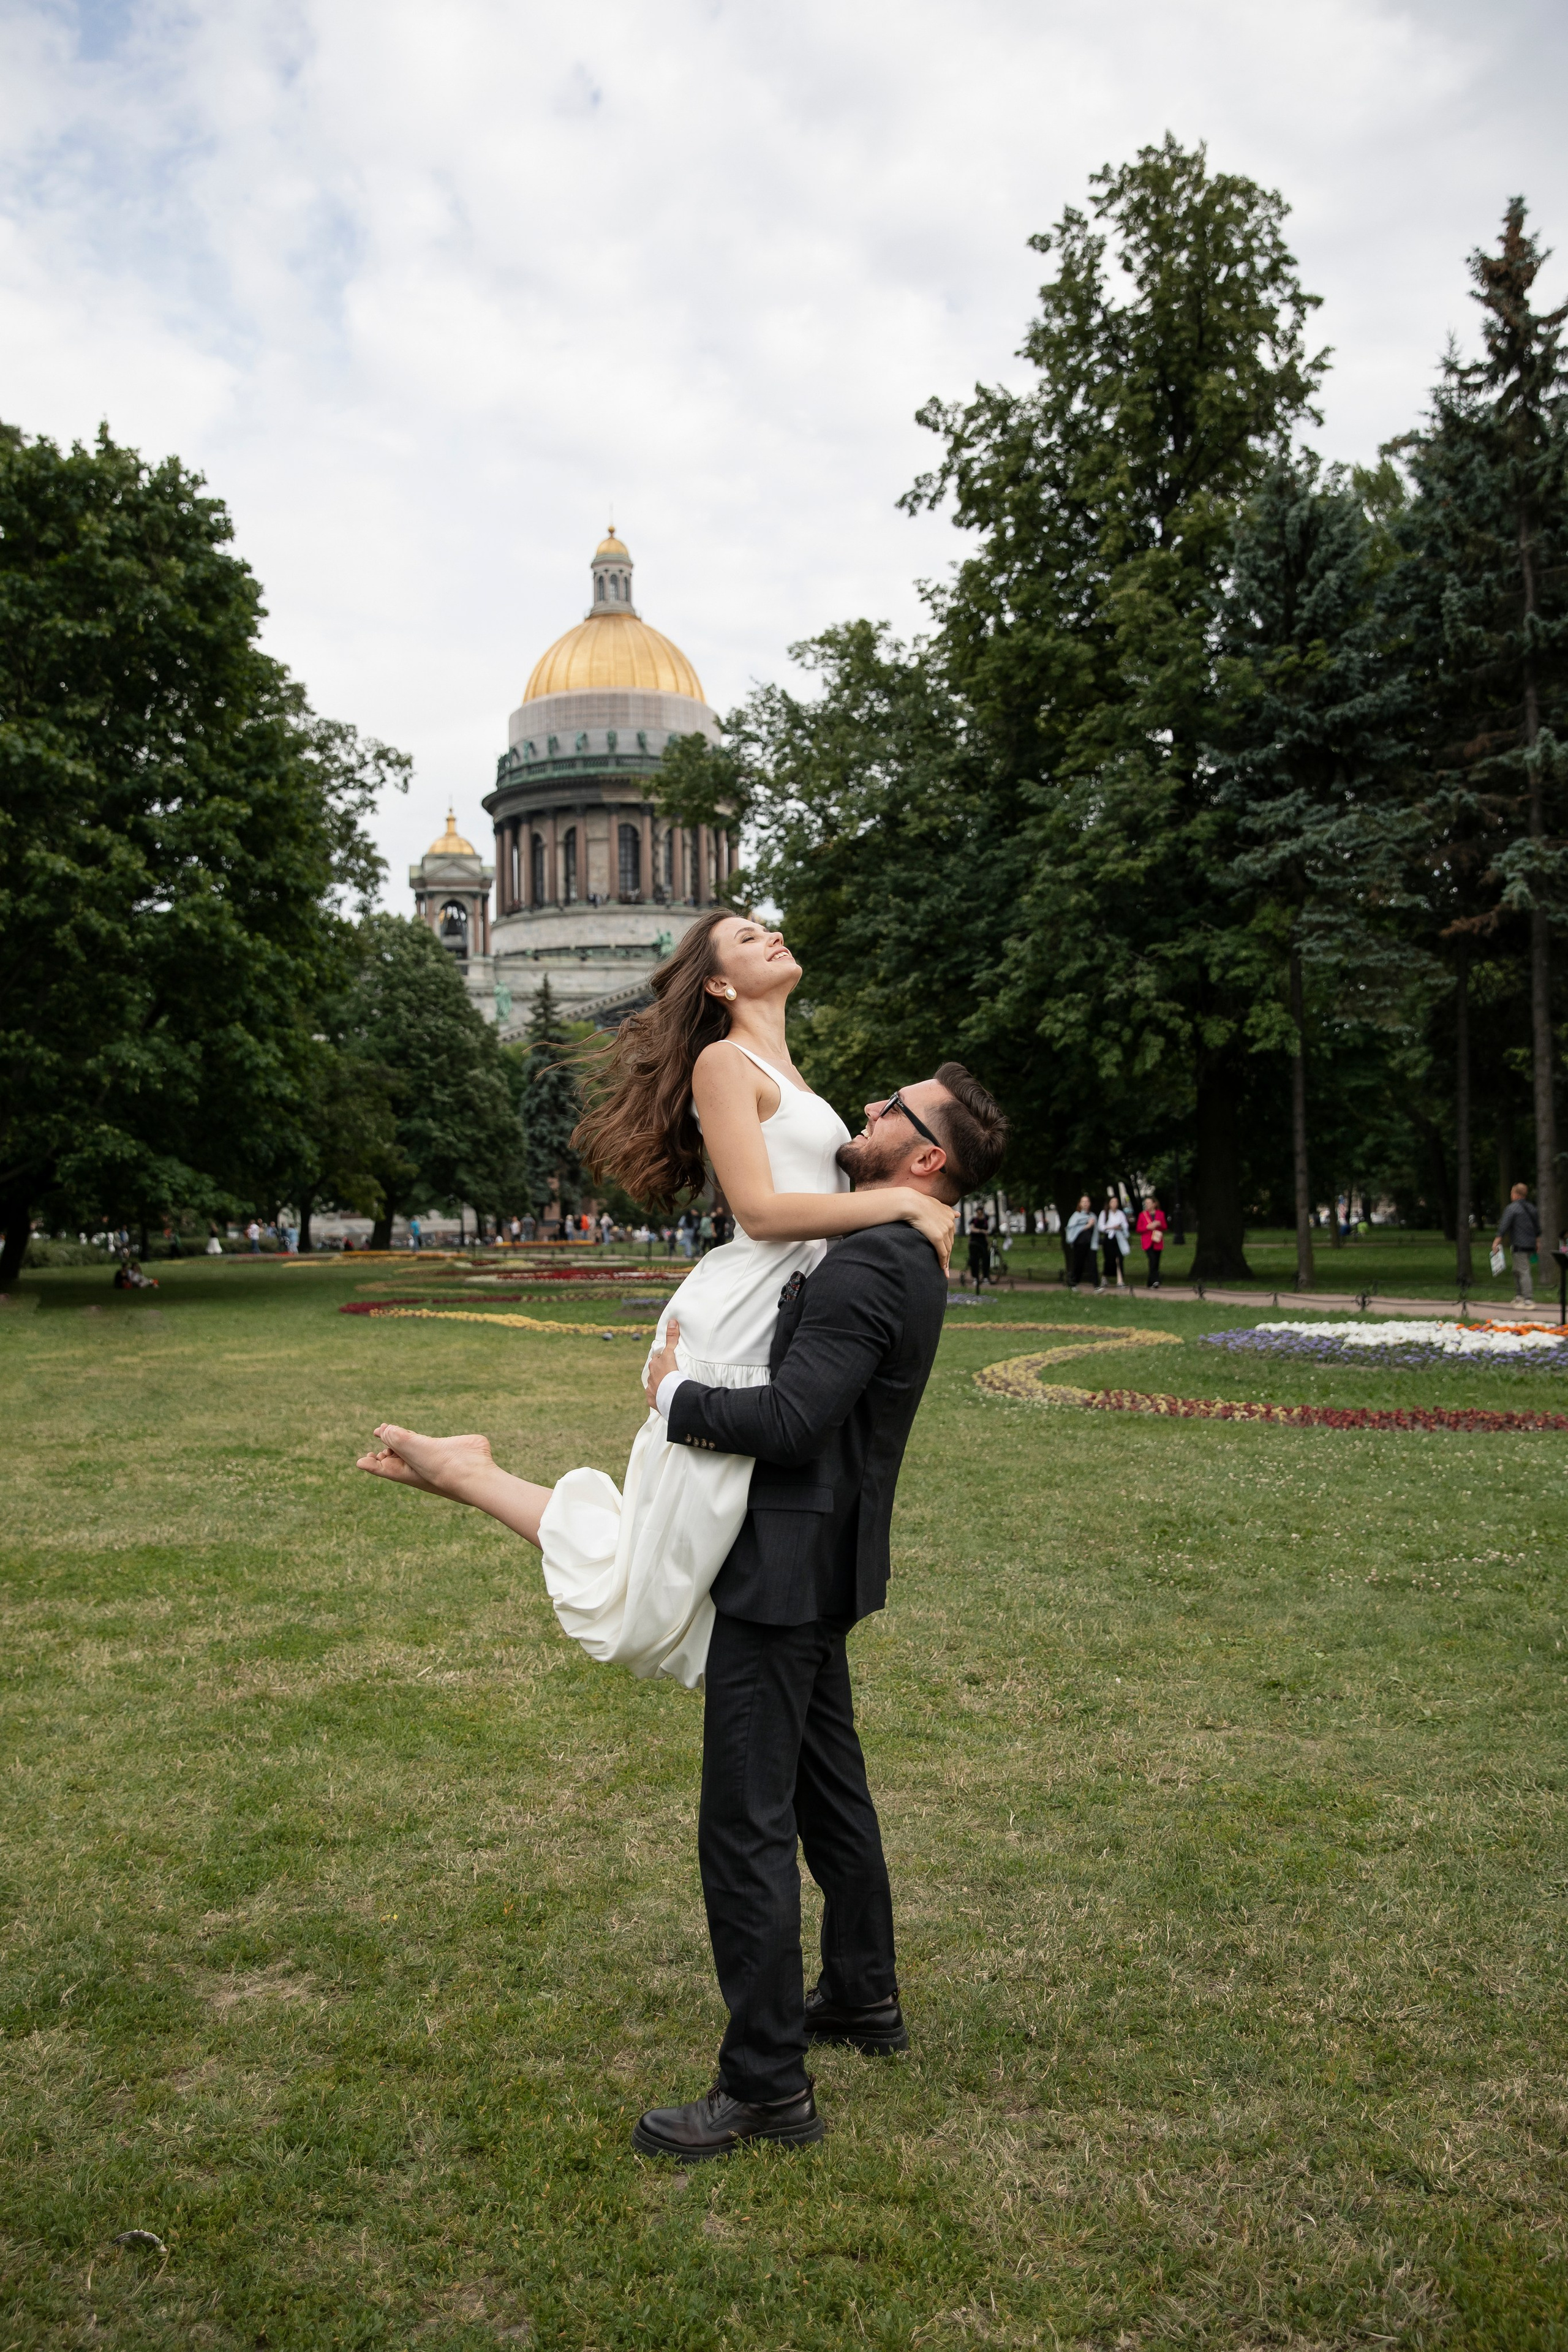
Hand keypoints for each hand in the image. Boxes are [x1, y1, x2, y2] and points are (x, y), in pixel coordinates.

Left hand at [356, 1425, 494, 1498]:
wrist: (470, 1470)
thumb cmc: (436, 1465)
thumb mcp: (408, 1447)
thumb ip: (393, 1436)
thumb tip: (385, 1431)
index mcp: (404, 1472)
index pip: (382, 1468)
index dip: (370, 1464)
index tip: (361, 1460)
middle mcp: (417, 1466)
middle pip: (396, 1458)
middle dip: (386, 1450)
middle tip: (378, 1433)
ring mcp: (433, 1456)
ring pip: (413, 1449)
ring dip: (401, 1442)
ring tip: (389, 1432)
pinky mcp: (449, 1447)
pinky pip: (431, 1442)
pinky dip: (422, 1438)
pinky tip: (417, 1435)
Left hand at [644, 1318, 680, 1411]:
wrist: (671, 1394)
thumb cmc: (671, 1373)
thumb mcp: (671, 1353)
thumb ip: (672, 1338)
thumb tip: (672, 1321)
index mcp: (654, 1365)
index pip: (657, 1360)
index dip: (662, 1360)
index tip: (668, 1361)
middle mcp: (650, 1376)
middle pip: (655, 1372)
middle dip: (660, 1373)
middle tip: (670, 1374)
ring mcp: (651, 1389)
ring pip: (654, 1385)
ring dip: (660, 1385)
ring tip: (669, 1387)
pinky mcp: (653, 1400)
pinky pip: (655, 1397)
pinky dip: (659, 1397)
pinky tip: (665, 1397)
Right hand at [901, 1190, 956, 1271]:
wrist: (911, 1203)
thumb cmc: (918, 1202)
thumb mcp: (935, 1203)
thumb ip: (947, 1209)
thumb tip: (958, 1214)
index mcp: (949, 1215)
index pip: (950, 1233)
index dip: (948, 1243)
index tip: (946, 1251)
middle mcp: (950, 1223)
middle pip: (950, 1243)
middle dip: (948, 1254)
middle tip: (946, 1265)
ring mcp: (945, 1231)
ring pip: (948, 1250)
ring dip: (946, 1261)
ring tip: (944, 1270)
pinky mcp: (938, 1237)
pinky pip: (942, 1253)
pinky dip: (943, 1262)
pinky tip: (942, 1268)